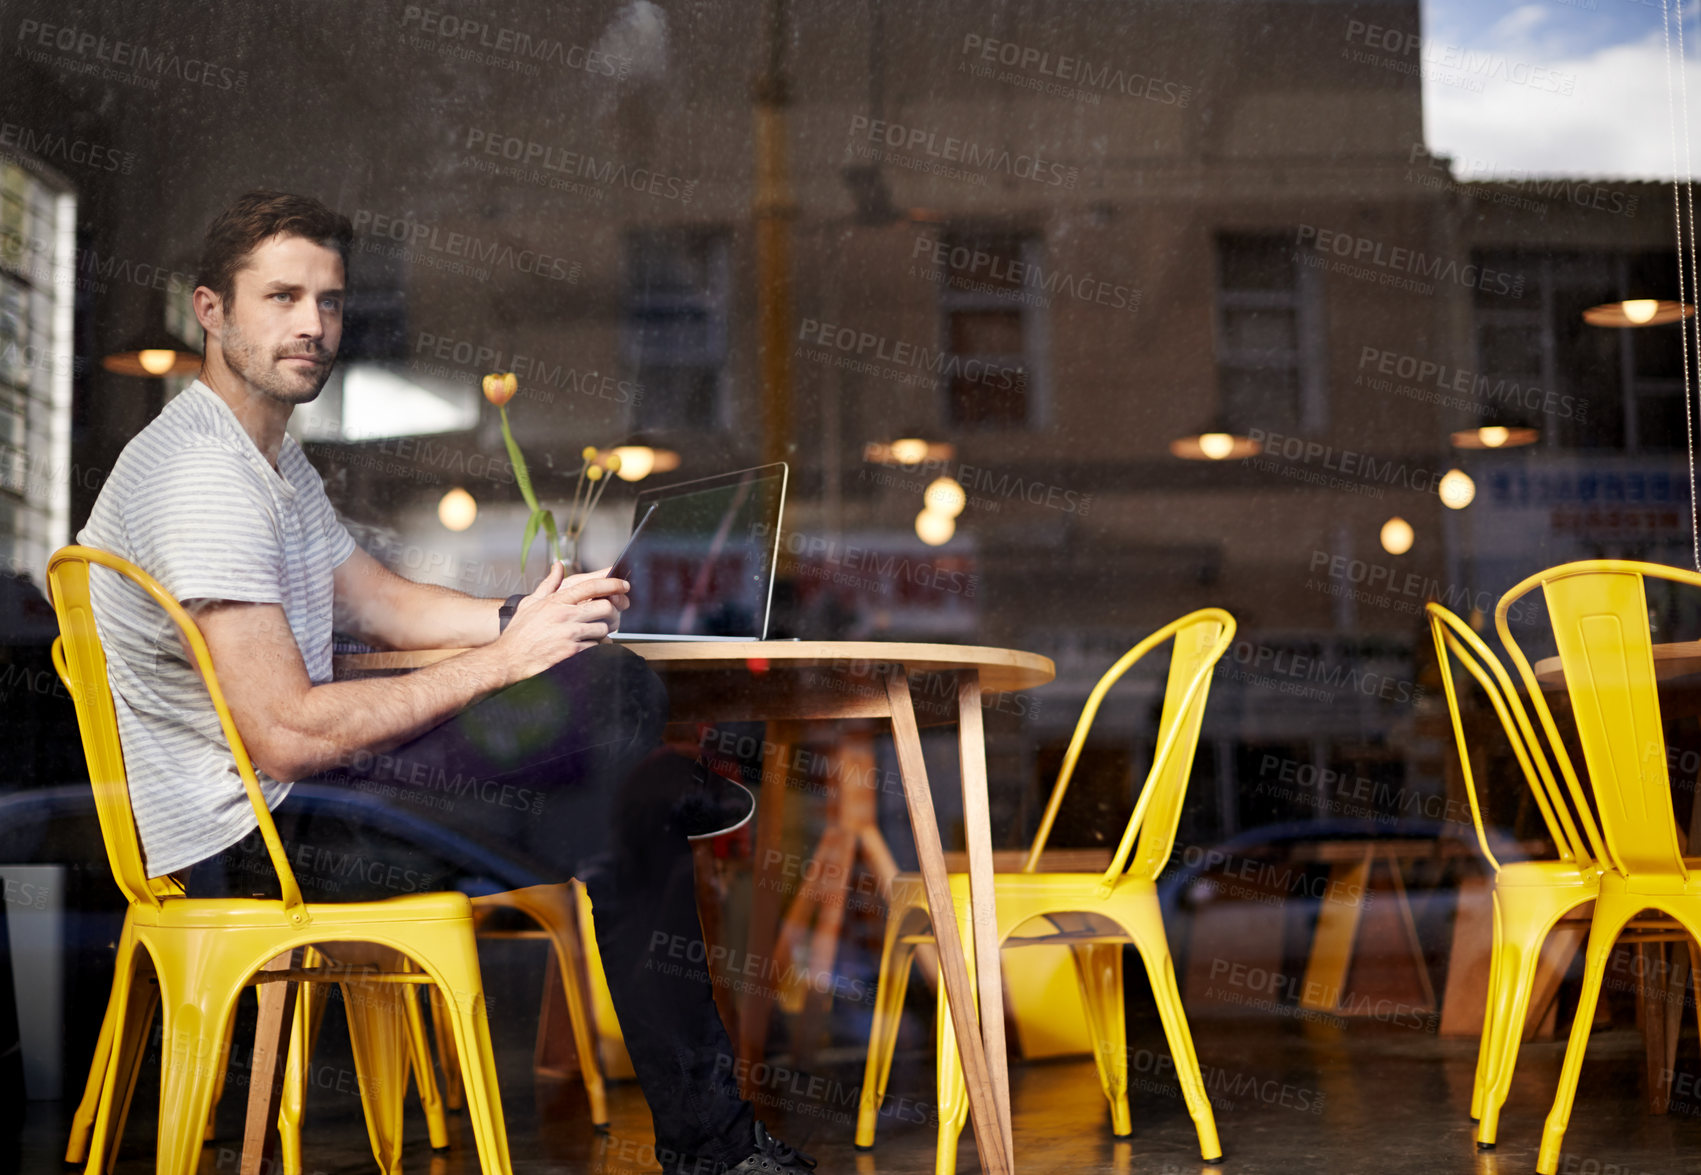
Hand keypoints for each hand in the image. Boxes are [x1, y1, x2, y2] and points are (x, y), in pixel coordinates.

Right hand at [495, 562, 630, 680]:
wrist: (508, 659)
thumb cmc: (519, 632)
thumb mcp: (530, 603)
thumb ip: (549, 584)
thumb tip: (558, 566)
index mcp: (556, 601)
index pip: (591, 585)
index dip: (612, 584)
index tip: (623, 586)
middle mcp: (564, 615)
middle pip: (605, 607)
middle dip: (611, 613)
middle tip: (608, 619)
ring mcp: (569, 635)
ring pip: (603, 629)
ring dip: (602, 634)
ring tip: (591, 637)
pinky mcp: (572, 653)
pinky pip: (597, 648)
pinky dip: (596, 650)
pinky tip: (586, 650)